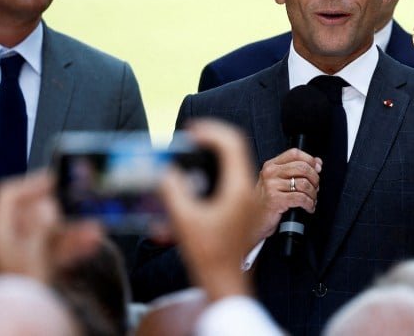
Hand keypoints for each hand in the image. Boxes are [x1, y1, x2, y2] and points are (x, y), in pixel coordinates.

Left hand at [0, 172, 102, 282]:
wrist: (22, 326)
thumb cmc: (21, 292)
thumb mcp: (31, 255)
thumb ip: (40, 226)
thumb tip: (47, 203)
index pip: (9, 195)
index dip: (34, 182)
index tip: (58, 179)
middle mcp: (7, 243)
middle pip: (33, 212)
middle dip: (62, 208)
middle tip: (81, 202)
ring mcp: (21, 257)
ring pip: (50, 232)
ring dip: (74, 228)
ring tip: (95, 227)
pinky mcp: (36, 270)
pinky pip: (56, 250)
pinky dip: (74, 245)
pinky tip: (92, 241)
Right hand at [159, 120, 263, 299]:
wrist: (225, 281)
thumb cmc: (208, 256)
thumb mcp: (185, 220)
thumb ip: (173, 190)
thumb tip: (164, 170)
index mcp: (239, 189)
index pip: (232, 144)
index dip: (211, 131)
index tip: (192, 131)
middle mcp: (249, 191)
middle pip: (237, 149)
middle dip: (213, 138)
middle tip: (192, 137)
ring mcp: (249, 199)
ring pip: (237, 163)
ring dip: (217, 153)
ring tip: (195, 151)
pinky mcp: (245, 208)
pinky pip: (235, 178)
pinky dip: (219, 169)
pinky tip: (200, 176)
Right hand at [253, 147, 321, 242]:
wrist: (253, 222)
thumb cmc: (267, 203)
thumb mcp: (279, 182)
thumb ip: (296, 170)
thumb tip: (317, 163)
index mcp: (271, 165)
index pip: (294, 153)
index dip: (310, 160)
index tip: (317, 168)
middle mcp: (270, 173)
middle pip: (302, 167)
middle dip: (315, 179)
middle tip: (315, 188)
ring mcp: (271, 186)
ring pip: (304, 184)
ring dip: (313, 194)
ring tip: (312, 200)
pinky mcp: (275, 200)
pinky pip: (301, 198)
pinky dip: (309, 204)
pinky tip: (308, 207)